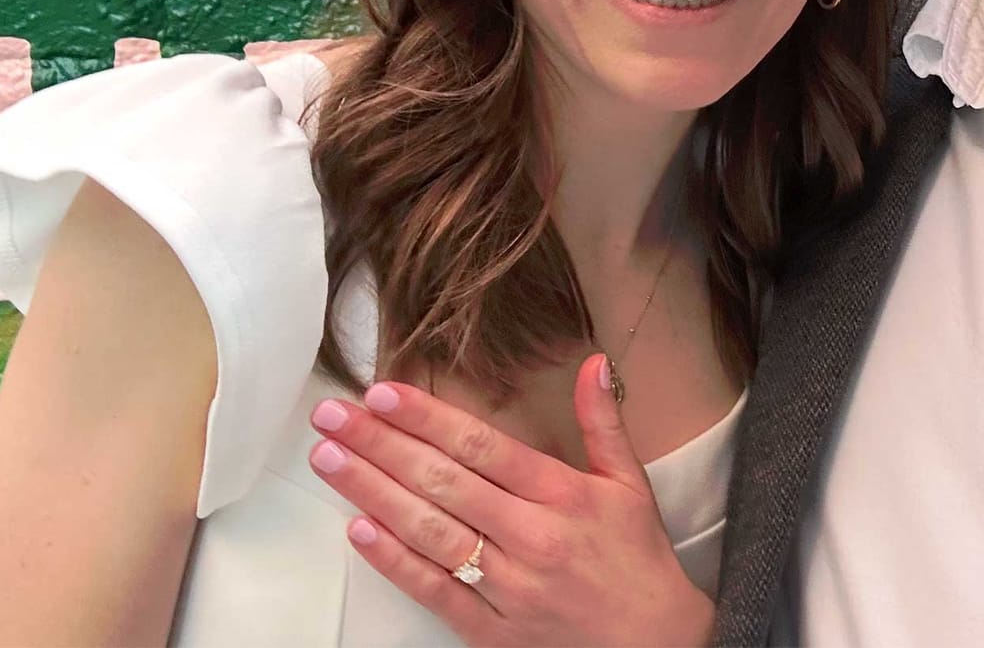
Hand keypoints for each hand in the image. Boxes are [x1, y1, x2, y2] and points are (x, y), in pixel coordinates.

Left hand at [306, 355, 714, 646]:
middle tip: (333, 416)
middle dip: (381, 444)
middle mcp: (530, 537)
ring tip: (330, 459)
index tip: (384, 393)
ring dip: (371, 492)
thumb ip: (603, 422)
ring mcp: (507, 586)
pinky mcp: (490, 630)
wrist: (653, 644)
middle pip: (442, 482)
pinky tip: (358, 529)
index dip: (428, 418)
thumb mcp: (629, 483)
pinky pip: (433, 590)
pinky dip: (393, 560)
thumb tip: (595, 363)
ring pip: (427, 531)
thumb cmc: (638, 559)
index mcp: (562, 495)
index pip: (482, 446)